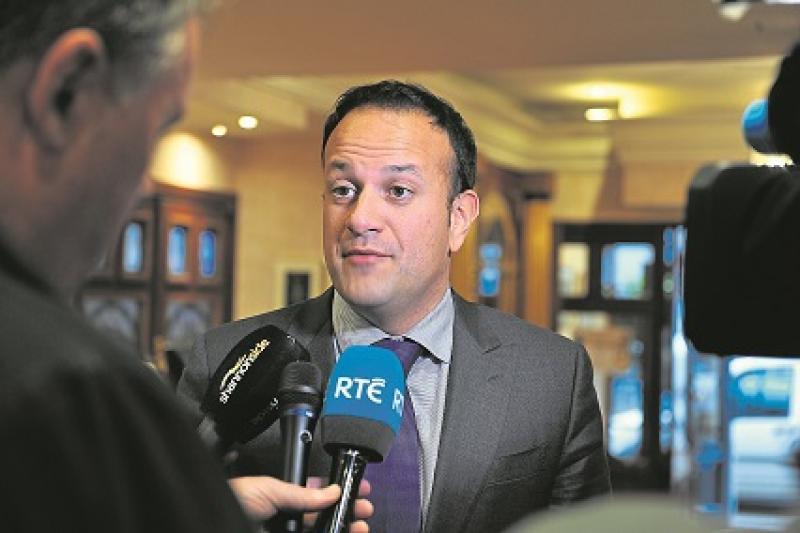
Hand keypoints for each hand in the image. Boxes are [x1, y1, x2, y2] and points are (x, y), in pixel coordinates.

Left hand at [228, 476, 371, 531]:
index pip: (315, 497)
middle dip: (346, 511)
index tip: (356, 490)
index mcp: (281, 501)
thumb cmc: (232, 501)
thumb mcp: (269, 489)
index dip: (337, 493)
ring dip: (345, 528)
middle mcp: (286, 521)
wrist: (214, 519)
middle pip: (323, 518)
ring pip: (323, 532)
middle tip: (364, 509)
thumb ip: (301, 492)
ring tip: (360, 526)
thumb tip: (330, 491)